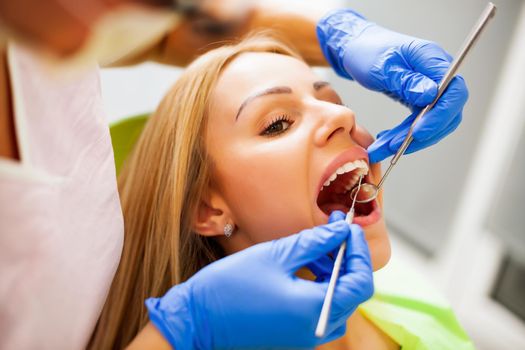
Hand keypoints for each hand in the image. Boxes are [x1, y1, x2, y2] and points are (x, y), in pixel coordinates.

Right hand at [145, 211, 372, 348]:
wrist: (197, 321)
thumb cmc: (230, 287)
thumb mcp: (276, 255)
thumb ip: (314, 242)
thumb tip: (340, 229)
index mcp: (316, 309)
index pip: (360, 281)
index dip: (359, 251)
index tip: (348, 228)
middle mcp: (317, 329)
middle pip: (351, 292)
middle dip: (346, 258)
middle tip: (333, 230)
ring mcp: (306, 337)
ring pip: (336, 301)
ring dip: (333, 271)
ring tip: (317, 246)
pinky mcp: (294, 336)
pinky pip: (320, 310)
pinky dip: (320, 286)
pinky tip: (305, 266)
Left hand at [317, 9, 467, 162]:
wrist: (356, 49)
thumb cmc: (367, 51)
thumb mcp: (382, 67)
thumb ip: (406, 81)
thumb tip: (431, 96)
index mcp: (432, 59)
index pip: (453, 92)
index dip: (440, 115)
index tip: (418, 132)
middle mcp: (437, 74)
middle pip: (446, 113)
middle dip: (421, 135)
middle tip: (393, 147)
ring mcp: (430, 88)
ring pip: (431, 123)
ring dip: (407, 140)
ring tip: (381, 149)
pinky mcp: (419, 99)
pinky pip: (418, 122)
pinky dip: (402, 135)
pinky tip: (385, 141)